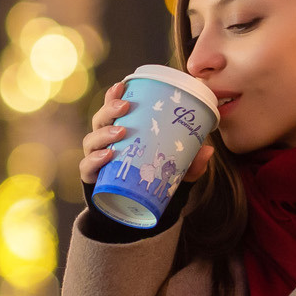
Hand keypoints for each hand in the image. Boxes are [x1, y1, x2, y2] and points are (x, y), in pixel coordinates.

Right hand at [80, 83, 214, 186]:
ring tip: (120, 133)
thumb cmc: (151, 180)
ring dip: (104, 133)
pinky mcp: (92, 179)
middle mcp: (104, 142)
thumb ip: (191, 162)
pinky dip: (94, 161)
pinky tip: (106, 156)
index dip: (113, 94)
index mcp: (120, 131)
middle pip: (100, 119)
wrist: (134, 211)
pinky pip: (86, 168)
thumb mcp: (175, 171)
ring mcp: (96, 159)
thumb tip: (209, 149)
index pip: (112, 108)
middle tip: (125, 106)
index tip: (122, 84)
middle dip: (109, 109)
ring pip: (91, 140)